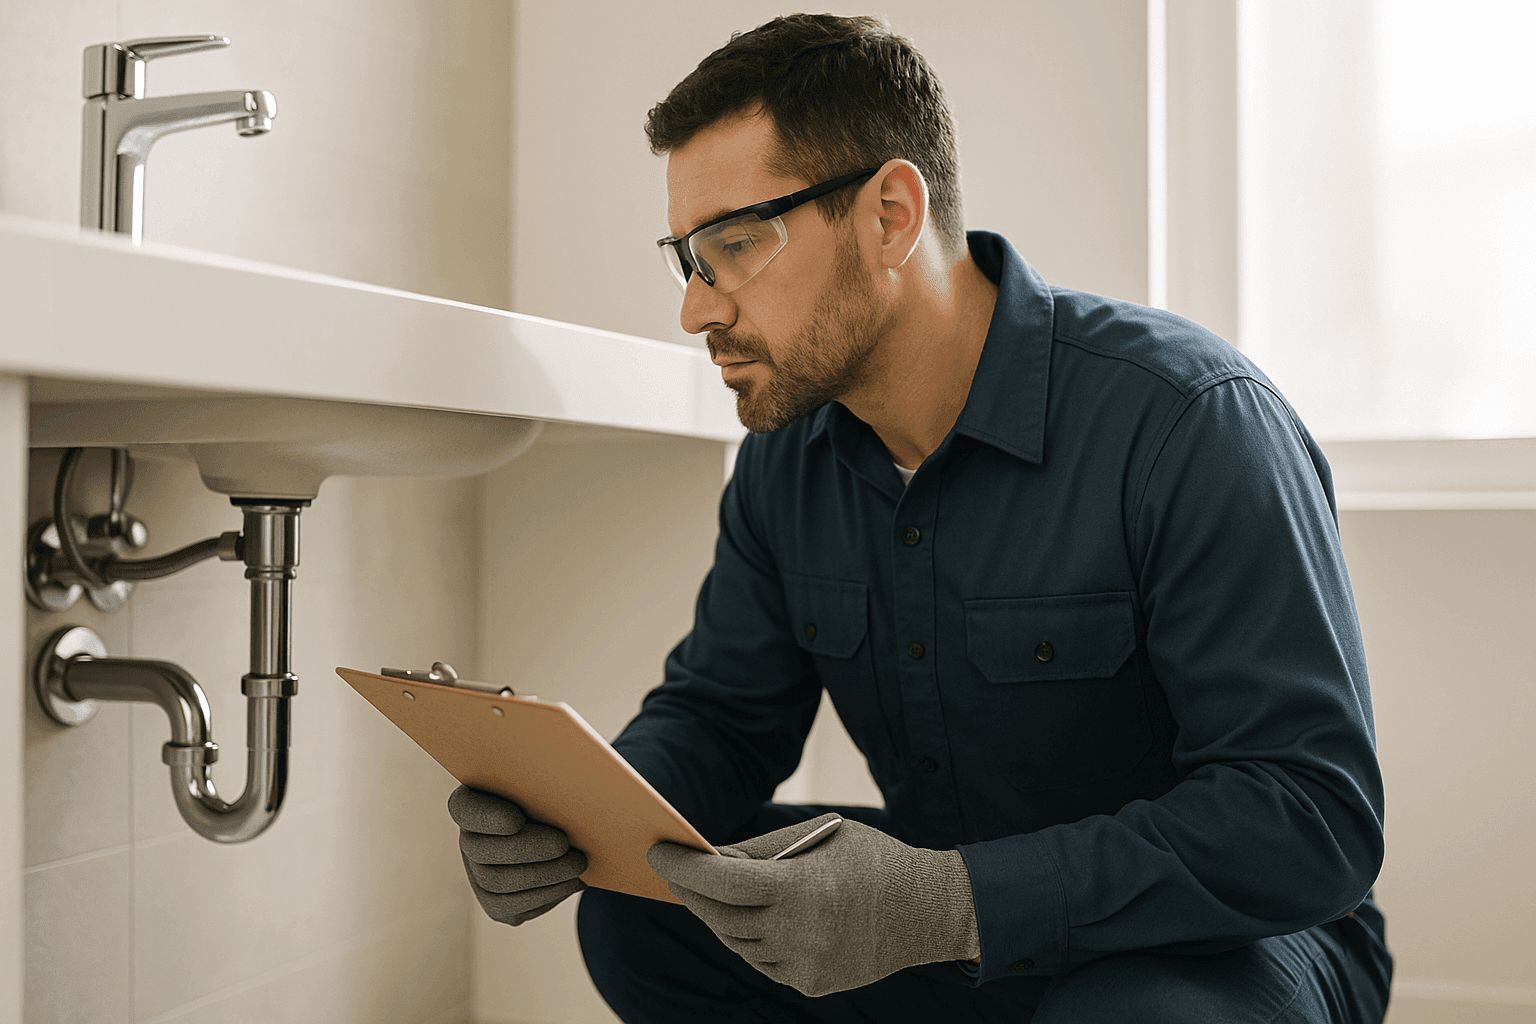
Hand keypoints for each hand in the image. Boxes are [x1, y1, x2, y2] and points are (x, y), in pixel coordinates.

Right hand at [448, 785, 586, 925]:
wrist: (566, 836)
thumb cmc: (558, 799)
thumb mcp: (549, 784)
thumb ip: (546, 779)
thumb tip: (572, 777)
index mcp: (474, 803)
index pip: (464, 808)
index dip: (486, 816)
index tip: (517, 818)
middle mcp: (468, 841)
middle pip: (481, 850)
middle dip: (528, 849)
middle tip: (564, 843)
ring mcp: (478, 877)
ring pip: (499, 883)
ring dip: (544, 874)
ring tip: (577, 864)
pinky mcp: (497, 907)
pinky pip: (514, 907)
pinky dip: (547, 894)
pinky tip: (572, 881)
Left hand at [647, 813, 979, 996]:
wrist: (928, 911)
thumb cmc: (871, 860)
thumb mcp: (820, 836)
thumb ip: (763, 850)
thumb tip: (712, 857)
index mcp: (799, 886)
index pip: (720, 880)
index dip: (682, 867)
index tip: (658, 853)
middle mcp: (797, 930)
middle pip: (719, 916)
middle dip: (691, 893)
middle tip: (675, 874)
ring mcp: (803, 964)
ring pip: (736, 943)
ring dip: (718, 918)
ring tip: (711, 895)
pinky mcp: (809, 985)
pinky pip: (762, 963)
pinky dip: (749, 940)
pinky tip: (751, 920)